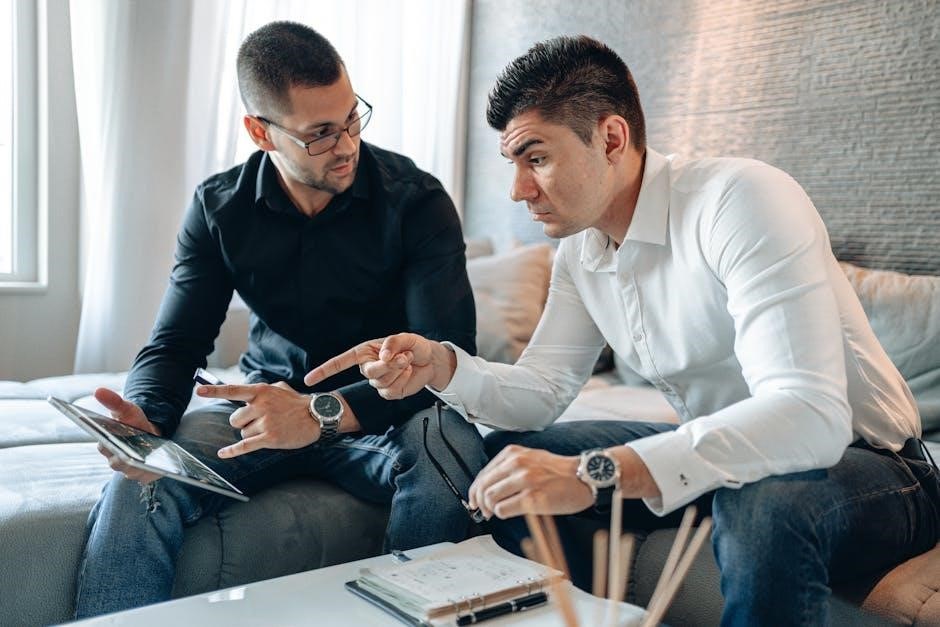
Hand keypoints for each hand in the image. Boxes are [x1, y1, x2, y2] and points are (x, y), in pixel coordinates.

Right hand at [93, 387, 162, 483]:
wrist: (151, 434)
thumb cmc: (134, 422)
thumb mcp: (126, 410)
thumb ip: (114, 402)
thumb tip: (98, 390)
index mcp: (107, 444)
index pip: (103, 446)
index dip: (105, 444)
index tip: (108, 441)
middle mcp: (115, 460)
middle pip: (115, 462)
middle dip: (121, 457)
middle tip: (126, 453)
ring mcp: (128, 470)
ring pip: (130, 471)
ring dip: (136, 467)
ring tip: (143, 460)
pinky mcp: (143, 476)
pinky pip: (146, 477)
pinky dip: (151, 472)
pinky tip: (158, 466)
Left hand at [195, 381, 319, 457]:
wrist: (317, 416)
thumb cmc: (298, 403)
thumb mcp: (279, 388)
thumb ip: (261, 390)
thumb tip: (246, 395)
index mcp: (261, 391)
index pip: (233, 390)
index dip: (214, 390)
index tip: (199, 391)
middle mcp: (261, 405)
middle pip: (235, 419)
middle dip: (244, 423)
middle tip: (261, 422)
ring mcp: (265, 422)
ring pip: (243, 433)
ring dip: (252, 434)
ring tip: (270, 429)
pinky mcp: (269, 438)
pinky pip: (245, 446)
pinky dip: (233, 451)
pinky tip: (223, 453)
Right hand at [303, 333, 456, 399]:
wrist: (429, 360)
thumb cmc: (414, 346)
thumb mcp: (406, 338)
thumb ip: (393, 343)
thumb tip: (382, 356)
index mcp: (365, 352)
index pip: (340, 362)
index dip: (324, 370)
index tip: (308, 380)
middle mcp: (368, 367)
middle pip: (370, 372)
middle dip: (388, 365)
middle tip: (404, 356)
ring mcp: (378, 382)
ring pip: (383, 382)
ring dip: (399, 371)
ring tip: (407, 361)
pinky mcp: (389, 393)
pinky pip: (391, 391)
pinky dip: (403, 380)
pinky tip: (407, 372)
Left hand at [467, 445, 594, 519]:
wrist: (584, 477)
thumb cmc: (558, 472)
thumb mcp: (530, 458)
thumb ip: (509, 468)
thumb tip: (486, 487)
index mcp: (513, 453)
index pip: (483, 474)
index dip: (476, 491)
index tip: (475, 501)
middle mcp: (517, 463)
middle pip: (484, 487)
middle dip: (480, 502)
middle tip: (485, 512)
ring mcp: (525, 480)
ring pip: (490, 498)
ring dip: (491, 509)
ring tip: (497, 513)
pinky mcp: (532, 497)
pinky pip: (503, 509)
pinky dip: (502, 514)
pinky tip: (509, 513)